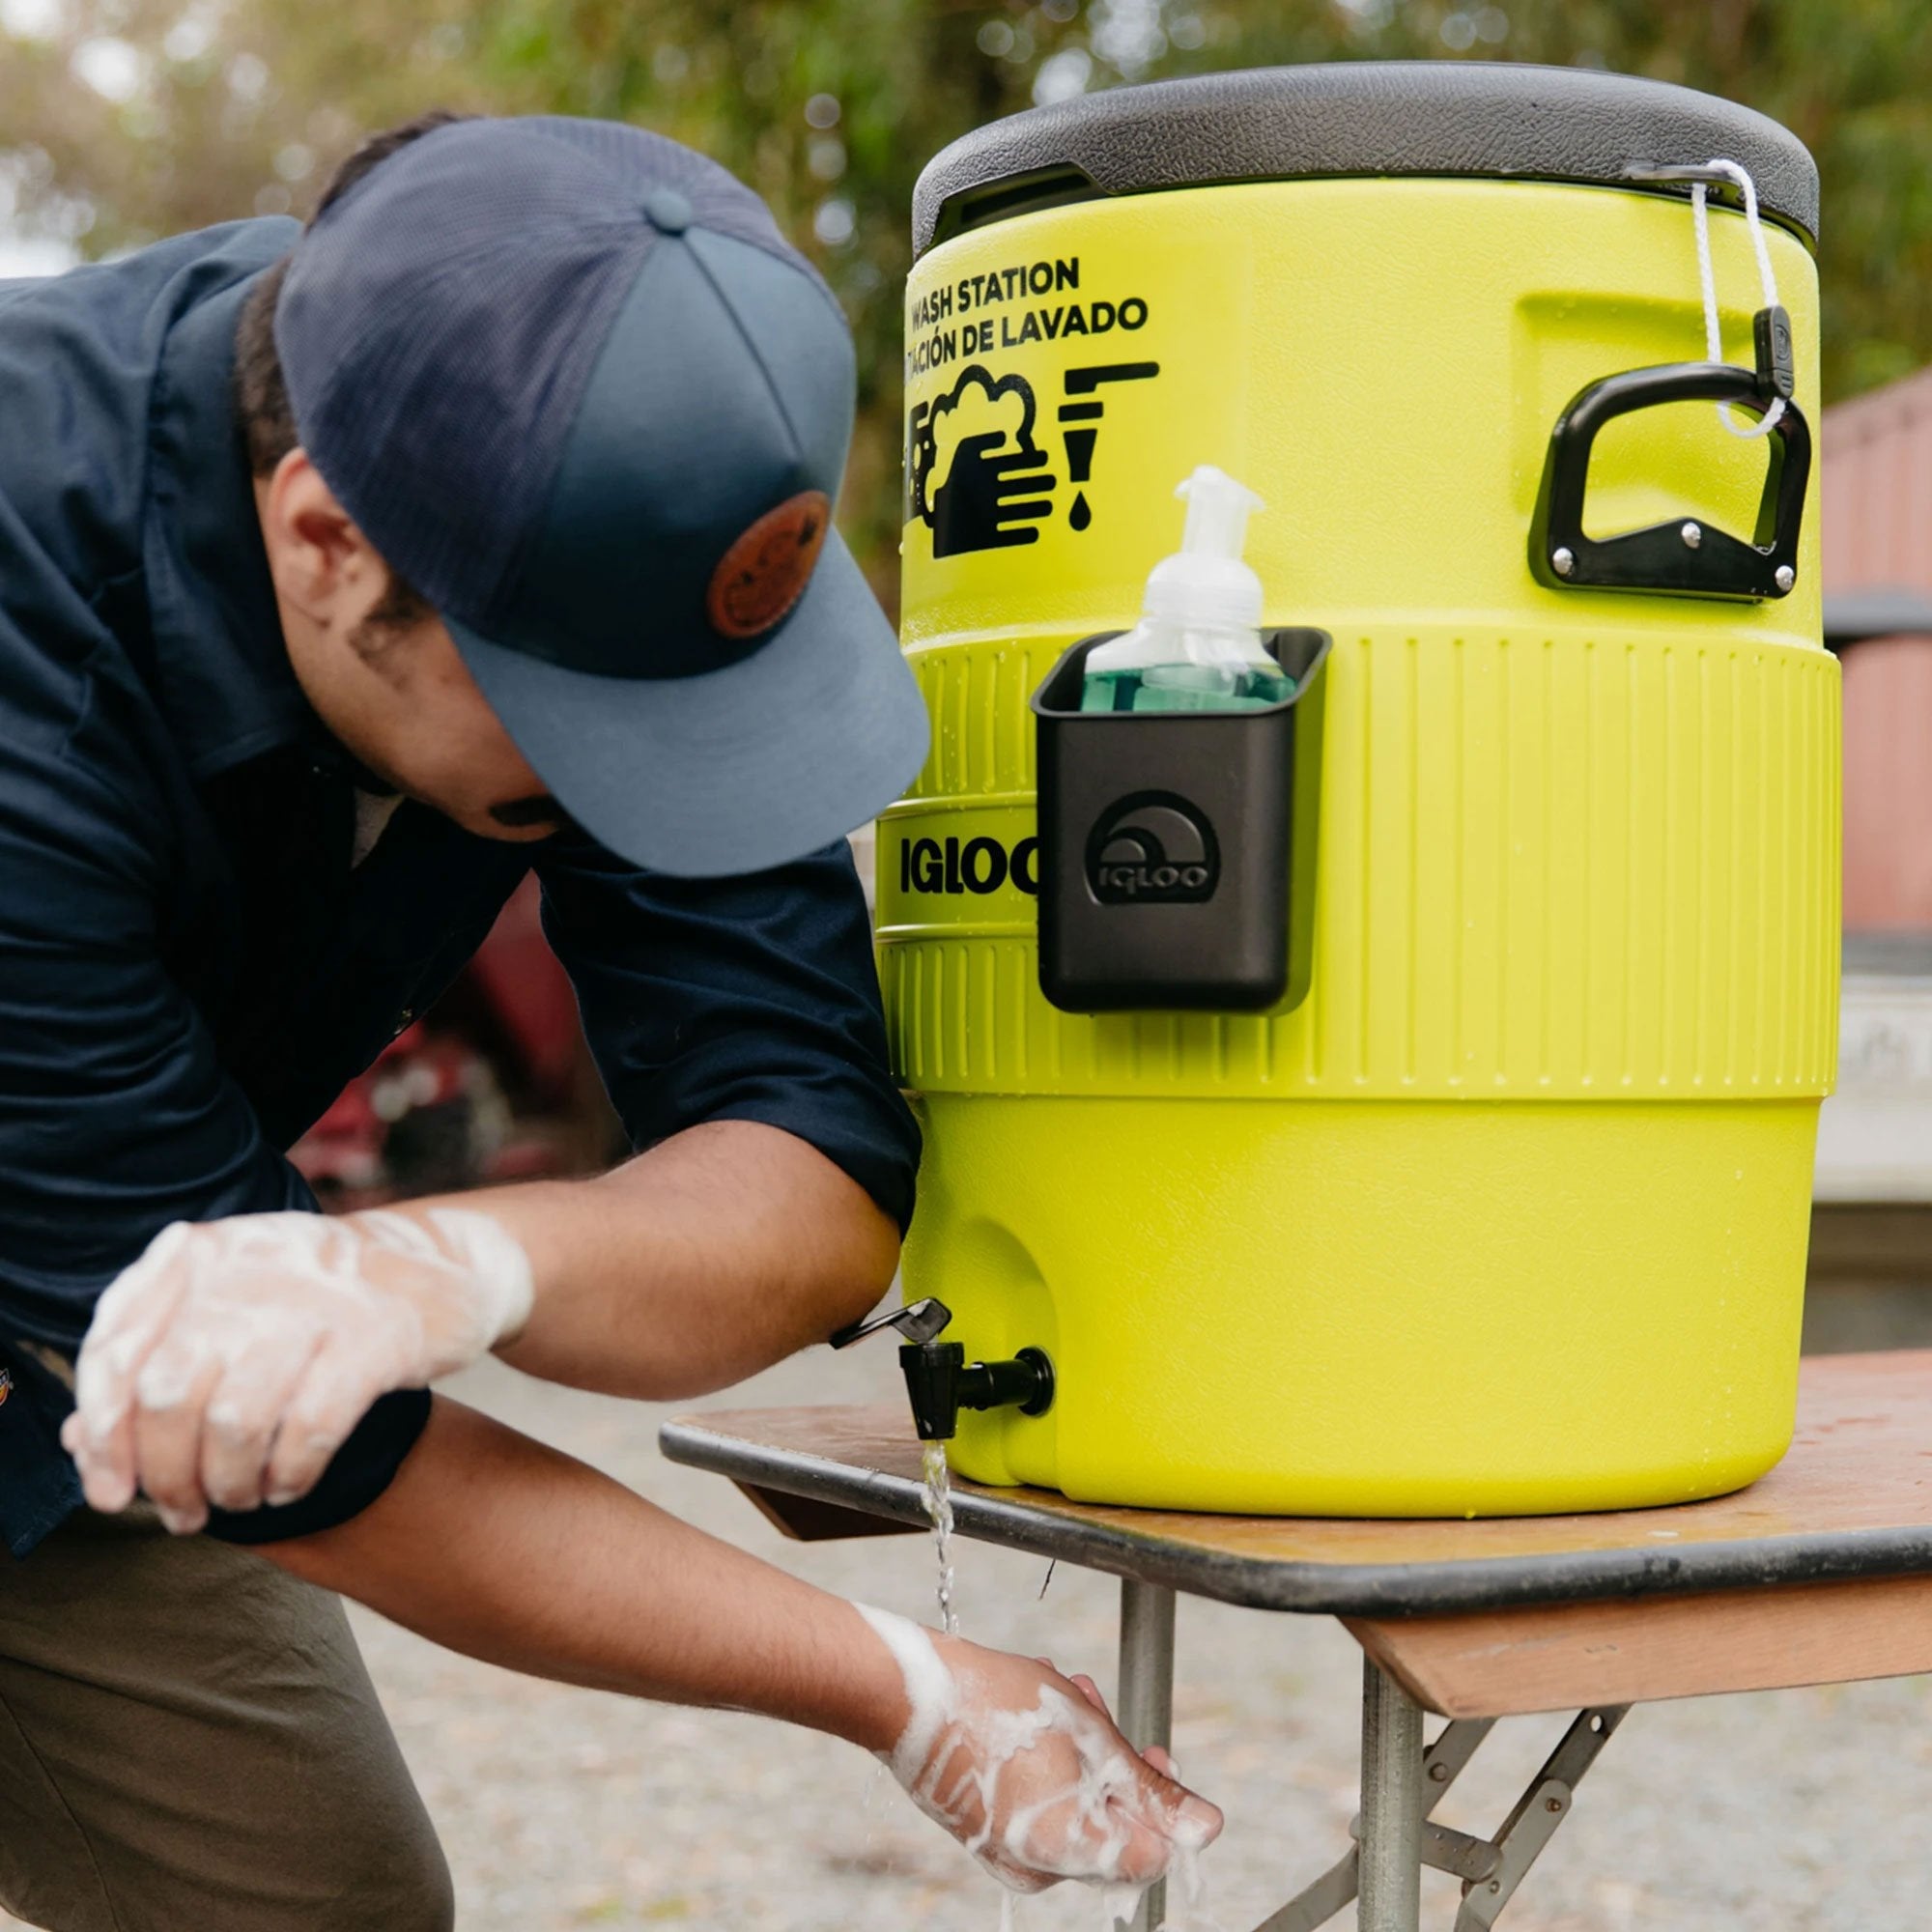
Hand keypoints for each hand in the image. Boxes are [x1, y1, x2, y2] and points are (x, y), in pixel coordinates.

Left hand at [61, 1207, 532, 1531]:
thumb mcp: (229, 1301)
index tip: (112, 1493)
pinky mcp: (375, 1338)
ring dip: (229, 1485)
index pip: (116, 1354)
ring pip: (235, 1424)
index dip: (103, 1437)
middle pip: (170, 1397)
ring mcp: (316, 1300)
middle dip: (167, 1477)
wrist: (443, 1262)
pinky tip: (289, 1484)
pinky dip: (290, 1476)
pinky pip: (308, 1433)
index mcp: (196, 1253)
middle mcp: (247, 1267)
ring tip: (241, 1499)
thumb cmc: (315, 1298)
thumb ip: (156, 1360)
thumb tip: (81, 1445)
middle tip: (184, 1513)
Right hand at [858, 1606, 1221, 1898]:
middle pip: (1111, 1827)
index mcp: (1068, 1853)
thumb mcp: (1091, 1737)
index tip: (1154, 1755)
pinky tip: (1040, 1713)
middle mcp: (1036, 1868)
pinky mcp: (986, 1831)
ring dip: (1083, 1751)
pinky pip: (1040, 1803)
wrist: (908, 1695)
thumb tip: (1207, 1829)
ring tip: (1066, 1697)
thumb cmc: (996, 1707)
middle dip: (1116, 1765)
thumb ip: (1151, 1791)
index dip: (1162, 1804)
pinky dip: (1050, 1761)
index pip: (1150, 1855)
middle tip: (1104, 1713)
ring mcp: (1006, 1851)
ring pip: (1076, 1805)